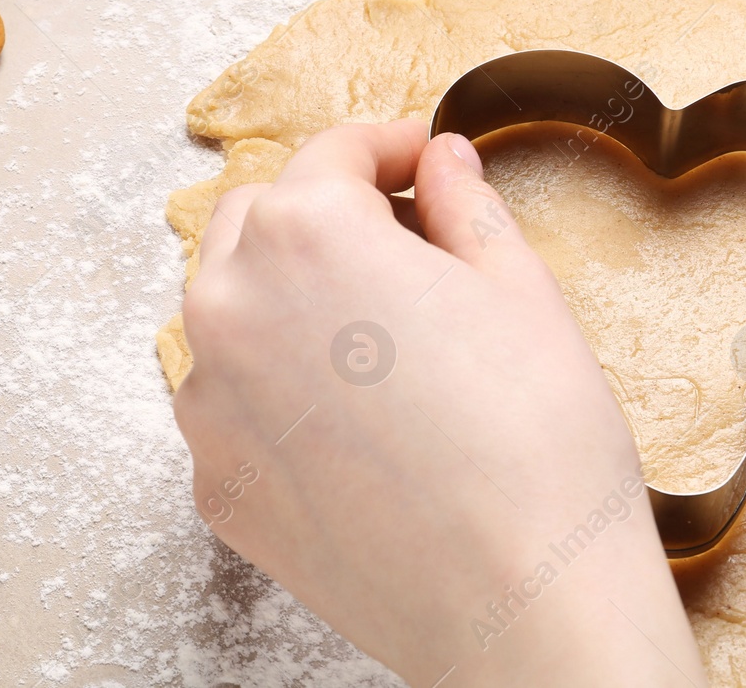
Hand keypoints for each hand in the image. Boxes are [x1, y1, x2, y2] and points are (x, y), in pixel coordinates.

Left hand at [173, 121, 706, 687]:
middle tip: (403, 236)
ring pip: (229, 310)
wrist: (522, 602)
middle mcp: (230, 307)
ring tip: (376, 332)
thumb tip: (438, 161)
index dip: (389, 143)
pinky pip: (229, 402)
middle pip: (257, 219)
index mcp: (305, 234)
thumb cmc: (536, 439)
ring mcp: (209, 405)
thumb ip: (464, 204)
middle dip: (324, 210)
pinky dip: (275, 385)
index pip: (333, 152)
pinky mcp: (216, 485)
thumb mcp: (521, 288)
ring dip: (287, 295)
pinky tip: (352, 416)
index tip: (420, 156)